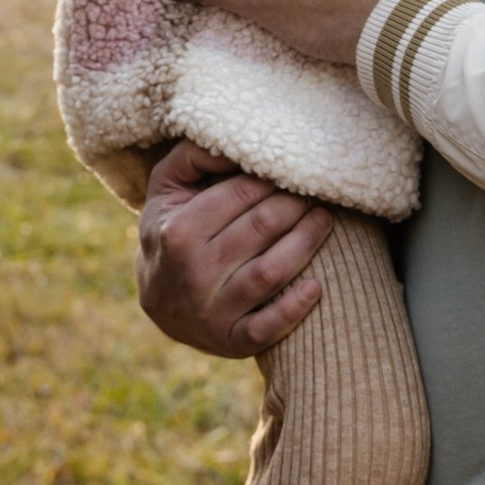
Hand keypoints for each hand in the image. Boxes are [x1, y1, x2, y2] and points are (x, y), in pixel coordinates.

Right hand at [136, 141, 332, 356]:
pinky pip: (267, 328)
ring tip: (325, 221)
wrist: (159, 301)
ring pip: (270, 272)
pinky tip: (316, 287)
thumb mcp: (167, 188)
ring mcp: (211, 312)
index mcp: (177, 231)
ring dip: (306, 243)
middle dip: (296, 205)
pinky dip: (295, 309)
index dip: (274, 178)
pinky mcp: (230, 342)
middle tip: (317, 192)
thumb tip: (236, 142)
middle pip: (261, 228)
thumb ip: (195, 156)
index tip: (296, 169)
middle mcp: (192, 273)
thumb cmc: (172, 230)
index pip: (241, 194)